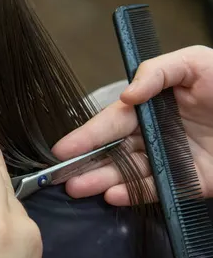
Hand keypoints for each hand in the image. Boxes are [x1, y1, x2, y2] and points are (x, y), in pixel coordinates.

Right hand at [52, 45, 212, 205]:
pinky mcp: (185, 182)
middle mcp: (154, 135)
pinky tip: (113, 194)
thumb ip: (158, 72)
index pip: (111, 122)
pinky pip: (154, 190)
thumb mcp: (195, 63)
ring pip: (127, 173)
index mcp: (151, 108)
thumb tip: (127, 95)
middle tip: (61, 176)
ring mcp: (168, 160)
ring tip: (79, 188)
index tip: (61, 148)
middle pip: (112, 151)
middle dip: (85, 163)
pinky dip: (132, 194)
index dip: (86, 135)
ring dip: (101, 180)